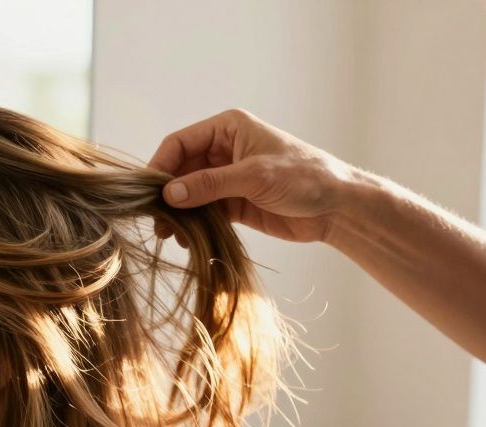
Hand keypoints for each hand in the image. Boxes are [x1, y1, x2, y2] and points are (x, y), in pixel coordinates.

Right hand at [148, 109, 356, 243]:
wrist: (337, 208)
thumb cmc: (304, 178)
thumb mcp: (254, 176)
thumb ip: (210, 184)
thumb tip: (169, 194)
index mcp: (228, 129)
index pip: (180, 143)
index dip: (160, 165)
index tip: (149, 192)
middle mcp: (223, 150)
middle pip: (180, 169)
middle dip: (166, 193)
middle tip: (156, 220)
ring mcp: (226, 178)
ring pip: (188, 192)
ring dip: (177, 212)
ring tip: (168, 234)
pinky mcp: (232, 203)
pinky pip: (202, 211)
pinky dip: (191, 224)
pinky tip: (184, 239)